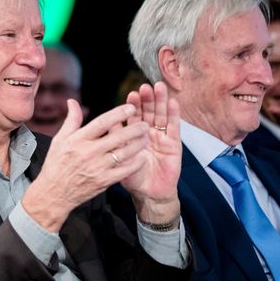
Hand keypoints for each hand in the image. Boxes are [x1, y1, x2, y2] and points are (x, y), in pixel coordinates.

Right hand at [22, 101, 147, 231]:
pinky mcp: (104, 181)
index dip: (118, 114)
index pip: (102, 122)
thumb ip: (71, 120)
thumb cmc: (56, 164)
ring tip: (146, 139)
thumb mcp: (59, 140)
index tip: (131, 107)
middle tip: (145, 124)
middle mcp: (89, 152)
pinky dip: (135, 163)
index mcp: (78, 139)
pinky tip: (141, 157)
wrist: (54, 193)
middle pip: (117, 137)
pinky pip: (125, 170)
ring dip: (138, 145)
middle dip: (135, 129)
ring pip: (124, 153)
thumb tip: (72, 101)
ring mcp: (97, 167)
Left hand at [122, 82, 181, 223]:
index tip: (132, 93)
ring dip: (161, 101)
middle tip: (146, 87)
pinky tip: (173, 102)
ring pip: (161, 116)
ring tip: (160, 88)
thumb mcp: (118, 157)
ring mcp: (161, 137)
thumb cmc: (131, 176)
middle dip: (148, 99)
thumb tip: (106, 123)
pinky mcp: (174, 144)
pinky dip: (174, 114)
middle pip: (148, 112)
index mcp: (133, 134)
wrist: (148, 193)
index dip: (133, 105)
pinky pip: (174, 128)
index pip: (133, 116)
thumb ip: (114, 139)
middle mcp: (147, 133)